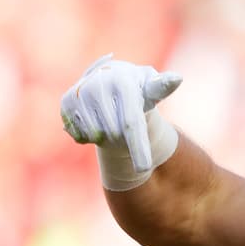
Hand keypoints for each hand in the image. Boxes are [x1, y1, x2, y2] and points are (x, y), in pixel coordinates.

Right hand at [60, 54, 182, 171]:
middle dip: (124, 137)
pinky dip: (92, 135)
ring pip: (98, 136)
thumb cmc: (137, 87)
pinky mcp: (66, 102)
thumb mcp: (152, 86)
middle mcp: (99, 84)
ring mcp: (80, 93)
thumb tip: (178, 78)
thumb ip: (164, 87)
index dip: (138, 147)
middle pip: (115, 134)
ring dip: (108, 135)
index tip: (144, 168)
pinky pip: (81, 135)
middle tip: (127, 120)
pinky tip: (96, 119)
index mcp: (123, 81)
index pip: (131, 122)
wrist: (109, 78)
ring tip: (111, 116)